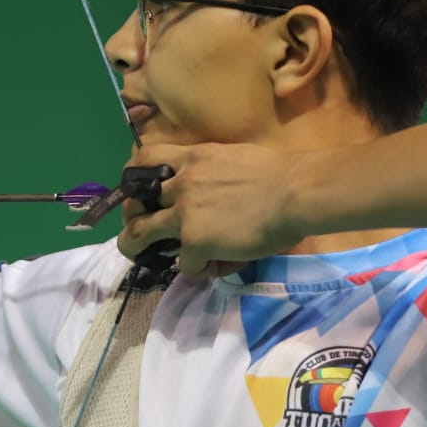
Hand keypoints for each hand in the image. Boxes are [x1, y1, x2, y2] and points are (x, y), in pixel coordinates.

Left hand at [116, 143, 304, 275]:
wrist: (295, 191)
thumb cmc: (279, 172)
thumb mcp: (233, 158)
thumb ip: (213, 171)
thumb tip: (213, 190)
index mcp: (192, 159)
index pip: (146, 157)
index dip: (134, 175)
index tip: (138, 189)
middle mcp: (181, 184)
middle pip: (135, 203)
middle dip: (131, 219)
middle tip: (138, 230)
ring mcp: (184, 215)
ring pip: (140, 235)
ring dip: (139, 249)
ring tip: (146, 258)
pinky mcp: (195, 242)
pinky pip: (183, 264)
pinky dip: (196, 269)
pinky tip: (211, 267)